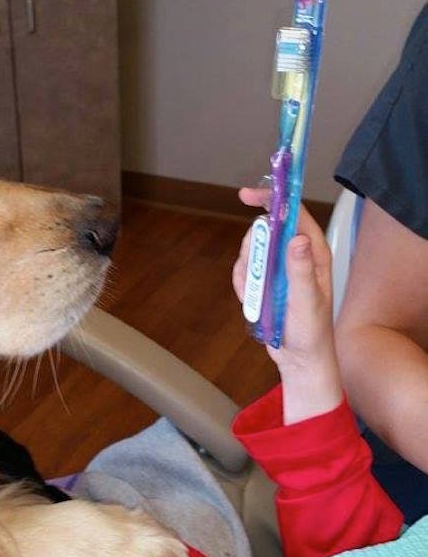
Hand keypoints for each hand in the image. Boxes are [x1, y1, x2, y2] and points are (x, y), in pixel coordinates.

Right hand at [233, 187, 342, 422]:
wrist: (300, 360)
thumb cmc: (312, 332)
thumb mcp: (307, 301)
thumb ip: (300, 270)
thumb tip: (297, 238)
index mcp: (313, 253)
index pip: (293, 213)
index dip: (272, 199)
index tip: (246, 196)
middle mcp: (297, 255)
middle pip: (266, 230)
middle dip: (252, 246)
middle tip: (254, 270)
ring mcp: (280, 269)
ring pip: (252, 251)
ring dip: (246, 270)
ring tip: (259, 296)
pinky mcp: (266, 282)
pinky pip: (244, 273)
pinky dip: (243, 286)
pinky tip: (254, 304)